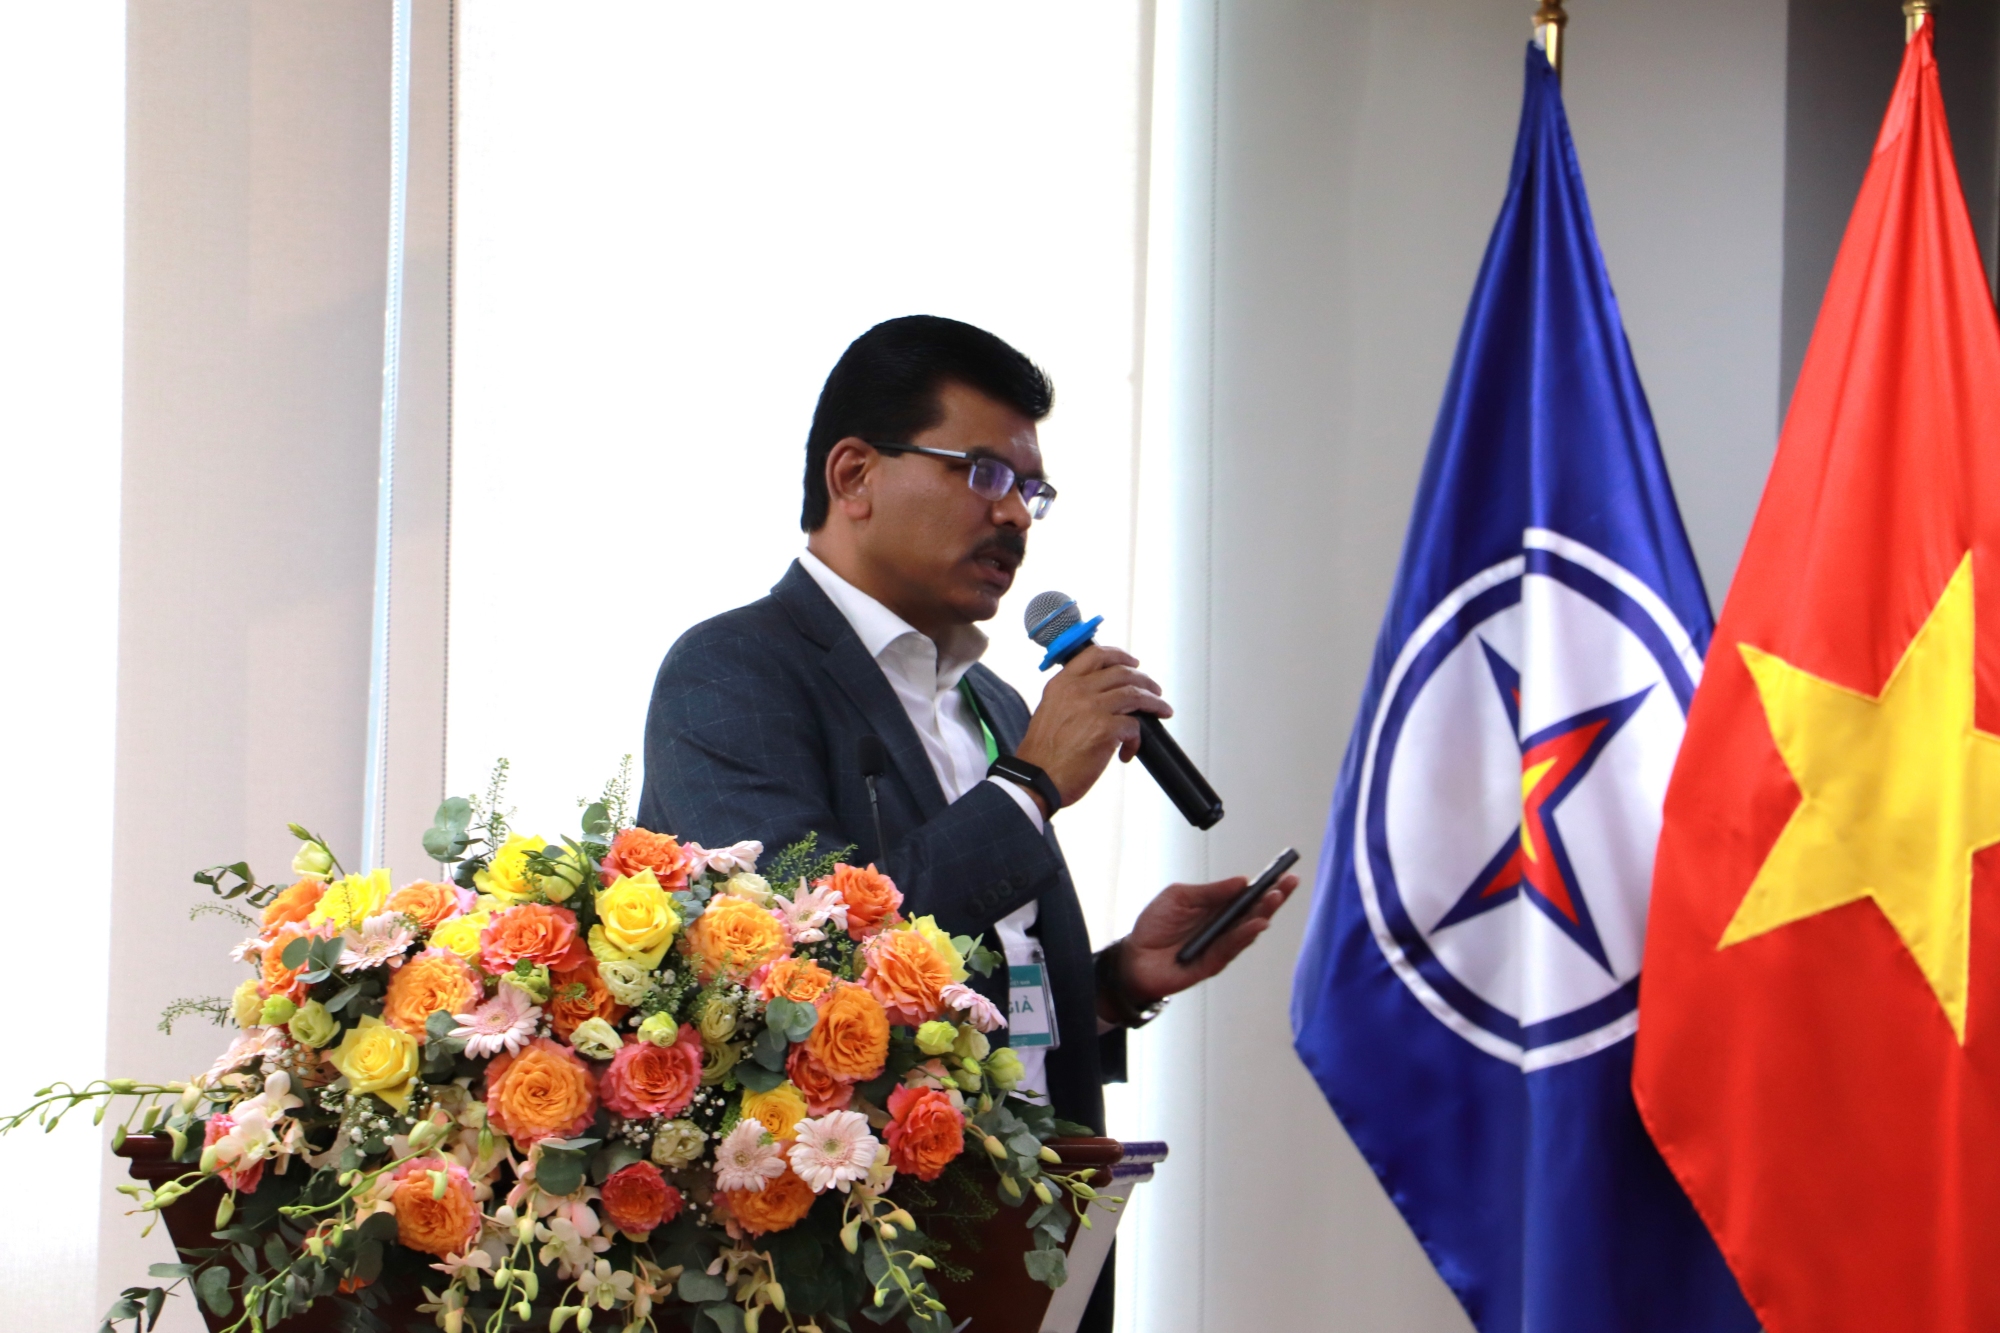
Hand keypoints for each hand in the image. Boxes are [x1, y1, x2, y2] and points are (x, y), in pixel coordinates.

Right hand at [1012, 644, 1170, 809]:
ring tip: (1161, 711)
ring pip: (1136, 694)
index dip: (1120, 656)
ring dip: (1154, 703)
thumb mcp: (1050, 710)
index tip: (1133, 662)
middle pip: (1123, 673)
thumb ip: (1071, 697)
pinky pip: (1135, 726)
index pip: (1096, 654)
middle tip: (1155, 691)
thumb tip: (1102, 696)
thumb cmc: (1042, 754)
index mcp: (1062, 683)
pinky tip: (1128, 752)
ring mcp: (1093, 708)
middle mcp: (1077, 690)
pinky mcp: (1105, 730)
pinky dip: (1137, 740)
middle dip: (1145, 681)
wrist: (1037, 779)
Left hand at [1104, 874, 1300, 1017]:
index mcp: (1217, 907)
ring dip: (1264, 913)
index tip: (1285, 873)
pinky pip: (1233, 947)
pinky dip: (1245, 934)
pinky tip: (1257, 923)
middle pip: (1256, 911)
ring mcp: (1221, 944)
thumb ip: (1210, 891)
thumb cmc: (1154, 925)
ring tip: (1275, 897)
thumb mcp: (1179, 897)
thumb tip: (1241, 881)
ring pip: (1249, 928)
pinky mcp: (1214, 962)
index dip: (1267, 885)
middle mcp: (1224, 925)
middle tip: (1289, 882)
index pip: (1248, 895)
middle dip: (1274, 896)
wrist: (1134, 957)